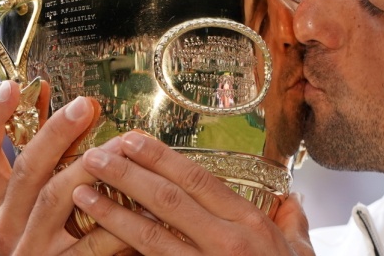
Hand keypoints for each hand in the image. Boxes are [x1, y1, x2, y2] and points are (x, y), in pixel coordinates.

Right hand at [0, 80, 130, 254]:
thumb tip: (64, 102)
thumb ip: (52, 160)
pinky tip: (143, 201)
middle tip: (85, 104)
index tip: (10, 85)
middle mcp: (7, 226)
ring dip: (91, 166)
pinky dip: (118, 218)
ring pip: (56, 198)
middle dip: (55, 132)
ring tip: (121, 144)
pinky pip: (92, 241)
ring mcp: (33, 250)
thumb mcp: (48, 199)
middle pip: (26, 169)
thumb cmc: (64, 239)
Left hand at [73, 132, 315, 255]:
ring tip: (83, 191)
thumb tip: (292, 200)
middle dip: (129, 174)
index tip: (134, 139)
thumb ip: (293, 222)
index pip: (198, 180)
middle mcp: (226, 242)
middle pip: (169, 200)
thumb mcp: (300, 253)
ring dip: (113, 211)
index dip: (163, 157)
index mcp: (249, 223)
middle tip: (97, 155)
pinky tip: (99, 240)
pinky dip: (124, 250)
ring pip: (151, 235)